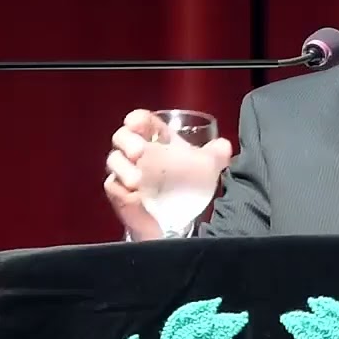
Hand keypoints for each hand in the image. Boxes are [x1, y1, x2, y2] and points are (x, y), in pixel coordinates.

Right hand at [104, 108, 233, 240]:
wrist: (180, 219)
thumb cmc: (189, 186)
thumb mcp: (207, 167)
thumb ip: (217, 154)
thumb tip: (225, 145)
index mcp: (157, 139)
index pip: (142, 121)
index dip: (137, 119)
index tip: (137, 122)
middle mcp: (137, 152)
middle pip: (121, 136)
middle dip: (127, 140)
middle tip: (139, 151)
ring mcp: (126, 173)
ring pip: (114, 160)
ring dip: (123, 168)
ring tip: (137, 180)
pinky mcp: (120, 194)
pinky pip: (113, 186)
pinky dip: (120, 189)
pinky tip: (133, 194)